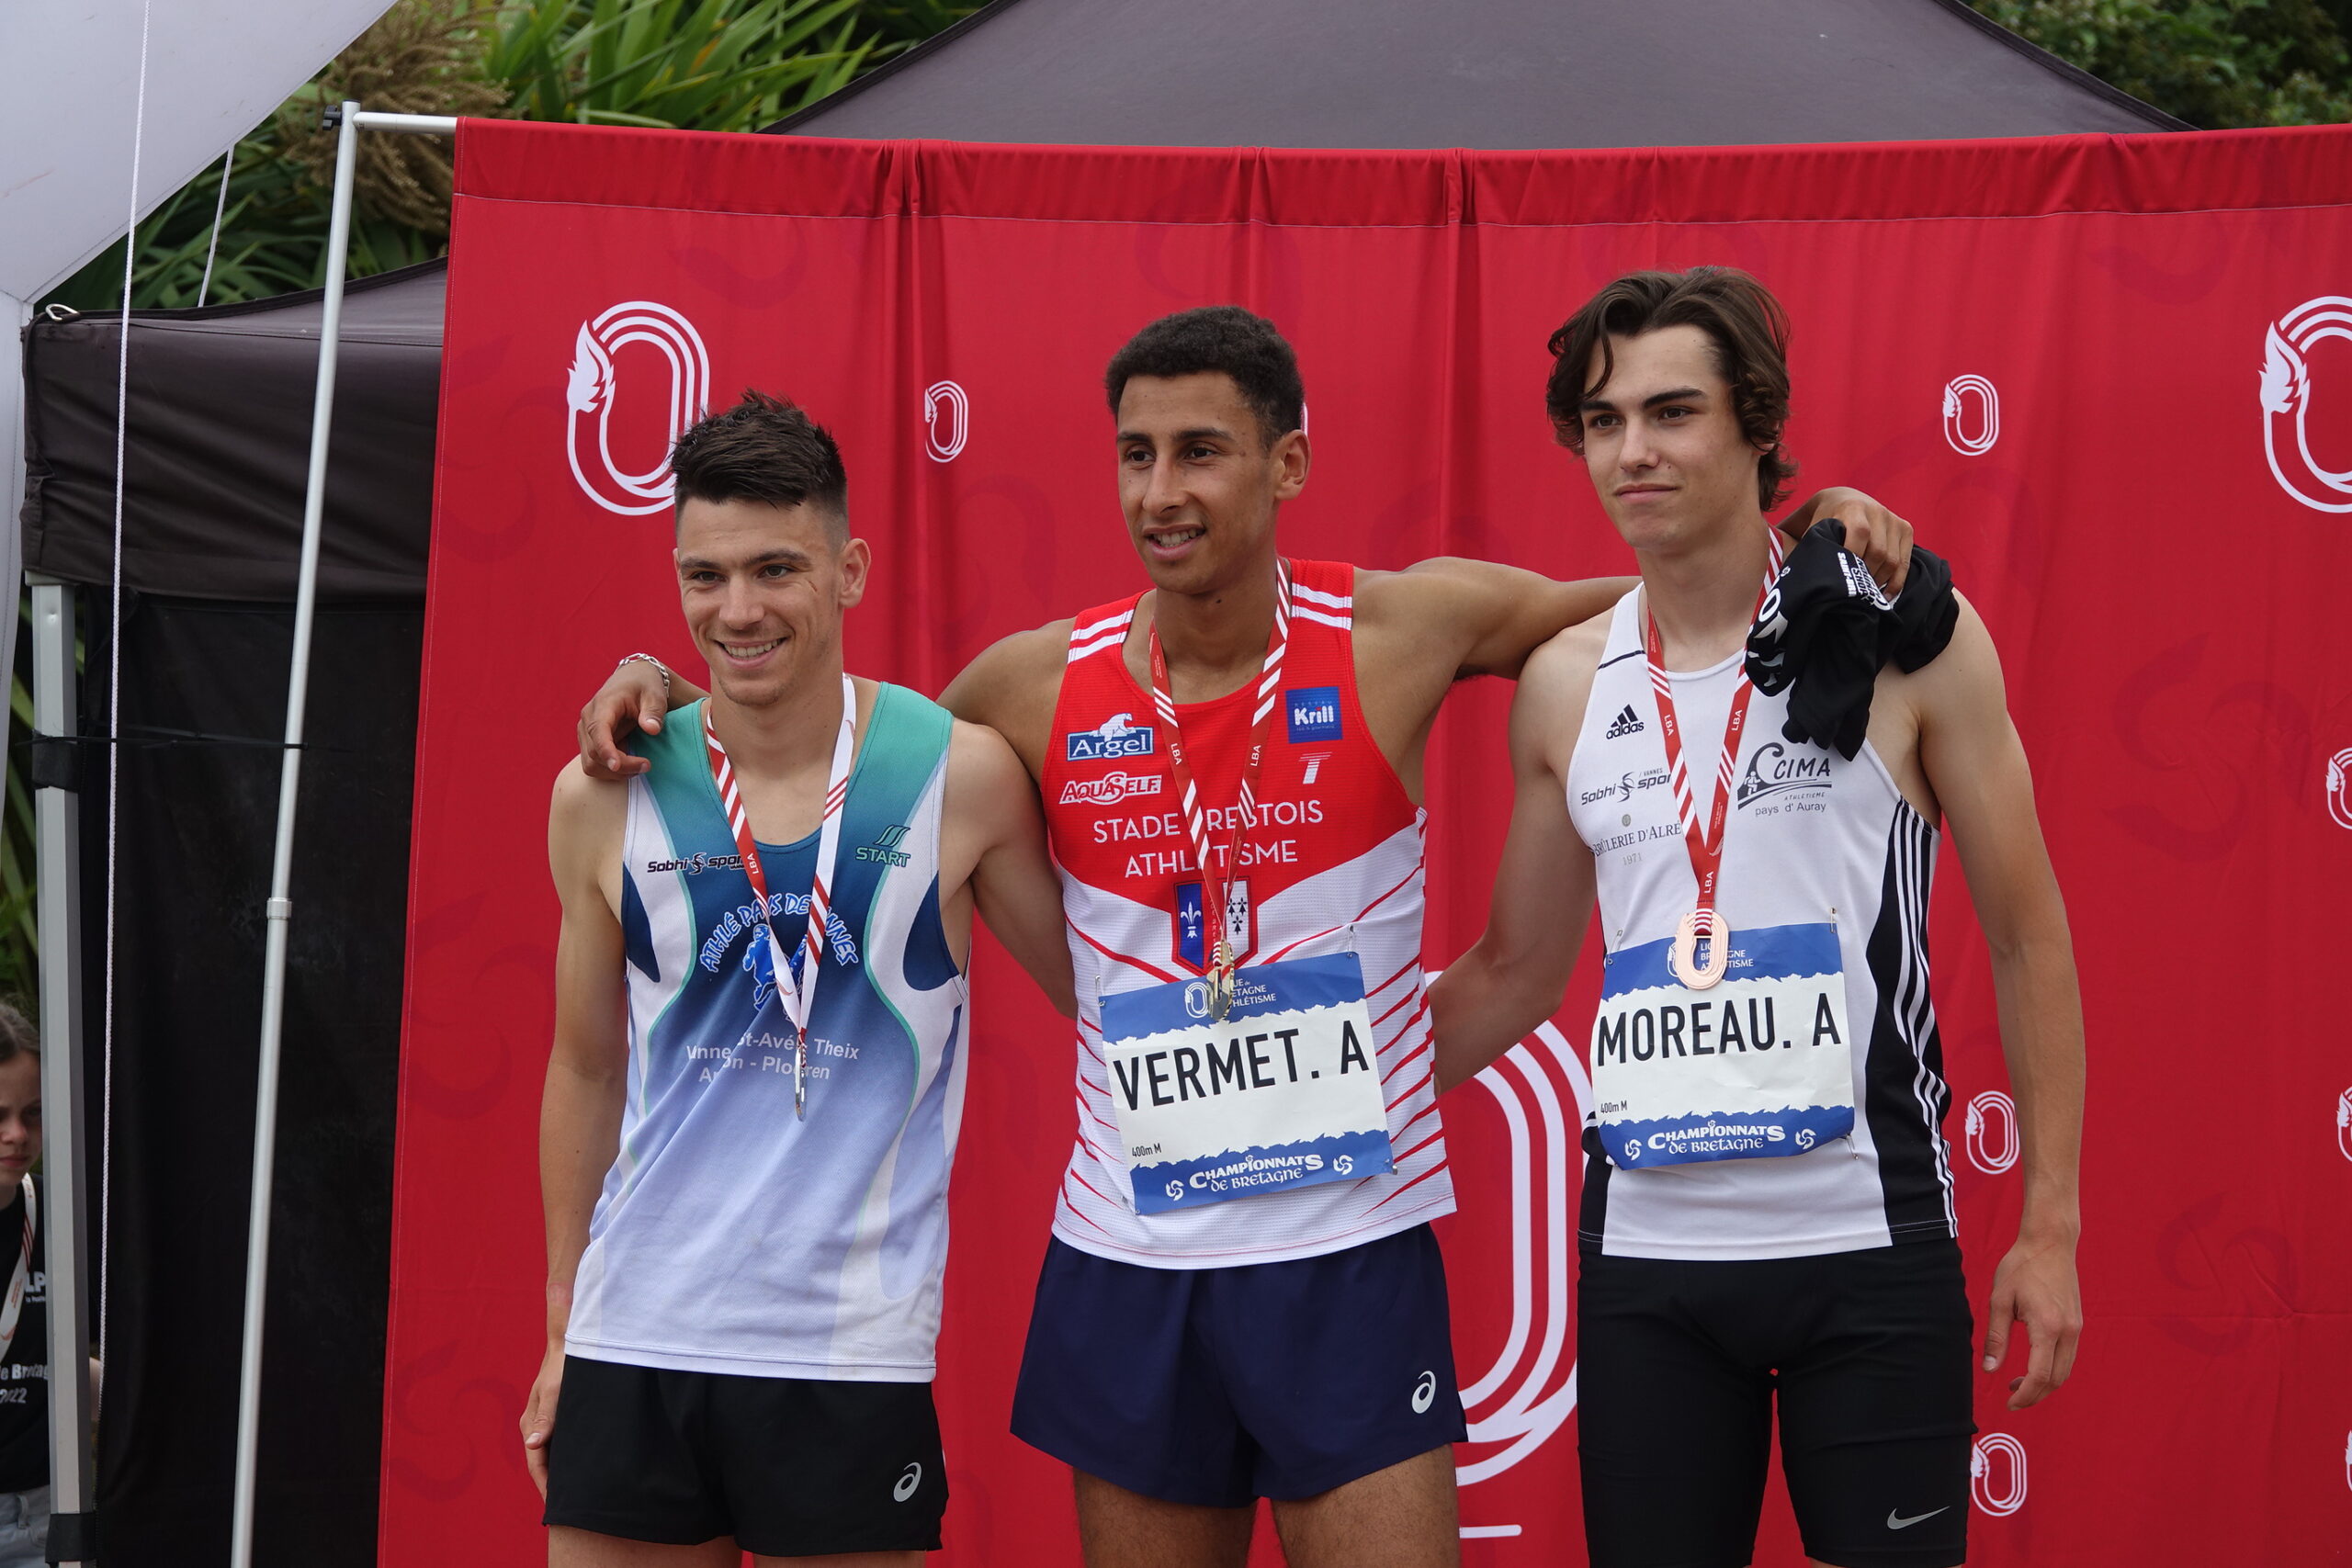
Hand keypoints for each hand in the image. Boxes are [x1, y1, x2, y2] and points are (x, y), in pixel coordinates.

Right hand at [520, 1342, 564, 1497]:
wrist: (568, 1343)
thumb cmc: (563, 1366)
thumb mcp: (555, 1392)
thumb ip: (546, 1419)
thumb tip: (533, 1446)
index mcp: (530, 1424)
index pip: (537, 1464)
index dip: (546, 1486)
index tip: (556, 1506)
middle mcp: (534, 1426)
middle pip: (542, 1464)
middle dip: (552, 1486)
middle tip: (567, 1510)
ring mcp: (544, 1421)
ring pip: (551, 1455)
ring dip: (560, 1473)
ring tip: (574, 1495)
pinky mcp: (556, 1416)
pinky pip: (559, 1443)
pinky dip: (566, 1458)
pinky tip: (579, 1467)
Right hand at [578, 660, 669, 779]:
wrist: (633, 679)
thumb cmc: (645, 686)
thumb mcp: (655, 695)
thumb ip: (653, 711)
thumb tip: (651, 729)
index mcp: (603, 704)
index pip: (597, 730)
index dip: (605, 750)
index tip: (617, 765)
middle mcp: (588, 718)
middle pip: (594, 753)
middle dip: (621, 766)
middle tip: (647, 765)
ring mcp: (586, 731)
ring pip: (591, 763)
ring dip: (615, 772)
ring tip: (640, 766)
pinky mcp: (589, 741)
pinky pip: (593, 764)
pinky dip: (610, 771)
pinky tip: (629, 763)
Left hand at [1786, 487, 1913, 596]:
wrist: (1842, 498)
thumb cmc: (1820, 520)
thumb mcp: (1810, 526)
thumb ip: (1802, 545)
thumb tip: (1785, 573)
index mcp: (1852, 507)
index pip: (1859, 534)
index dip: (1852, 559)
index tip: (1840, 580)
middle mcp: (1877, 511)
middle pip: (1878, 552)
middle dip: (1864, 576)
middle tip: (1851, 594)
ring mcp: (1893, 519)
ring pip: (1892, 560)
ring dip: (1878, 582)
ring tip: (1863, 596)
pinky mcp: (1905, 528)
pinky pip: (1905, 561)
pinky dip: (1896, 582)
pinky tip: (1883, 596)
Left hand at [1981, 1230, 2081, 1410]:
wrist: (2050, 1243)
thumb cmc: (2021, 1267)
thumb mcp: (1999, 1300)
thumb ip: (1996, 1337)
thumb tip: (1989, 1369)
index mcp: (2048, 1327)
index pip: (2040, 1376)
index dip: (2025, 1395)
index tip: (2009, 1403)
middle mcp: (2068, 1332)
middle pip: (2056, 1380)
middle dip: (2035, 1395)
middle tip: (2011, 1399)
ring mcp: (2076, 1328)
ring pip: (2065, 1371)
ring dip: (2044, 1384)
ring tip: (2018, 1384)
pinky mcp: (2077, 1323)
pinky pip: (2068, 1357)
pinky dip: (2052, 1370)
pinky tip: (2032, 1366)